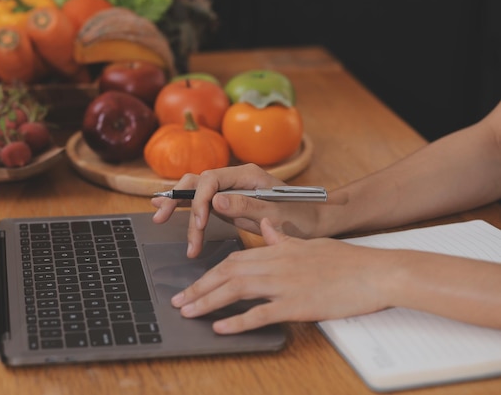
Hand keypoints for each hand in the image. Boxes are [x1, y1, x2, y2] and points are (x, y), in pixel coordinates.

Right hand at [152, 164, 320, 256]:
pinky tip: (167, 209)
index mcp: (247, 174)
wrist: (315, 220)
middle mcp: (235, 177)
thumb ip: (246, 205)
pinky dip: (186, 208)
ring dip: (181, 208)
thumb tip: (215, 200)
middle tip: (162, 217)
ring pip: (196, 192)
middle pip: (197, 180)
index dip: (200, 201)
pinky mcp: (228, 202)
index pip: (211, 179)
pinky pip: (202, 202)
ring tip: (162, 221)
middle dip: (178, 198)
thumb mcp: (276, 212)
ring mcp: (230, 189)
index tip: (200, 224)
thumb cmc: (301, 216)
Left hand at [170, 218, 389, 333]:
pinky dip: (238, 320)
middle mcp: (276, 264)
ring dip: (208, 302)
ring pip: (236, 290)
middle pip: (227, 273)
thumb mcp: (309, 242)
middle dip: (198, 288)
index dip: (208, 273)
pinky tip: (221, 327)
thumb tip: (265, 227)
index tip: (192, 285)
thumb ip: (282, 238)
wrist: (377, 272)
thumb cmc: (346, 260)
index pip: (233, 260)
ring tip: (188, 313)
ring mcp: (285, 284)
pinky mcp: (298, 304)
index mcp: (277, 250)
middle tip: (178, 301)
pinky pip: (261, 313)